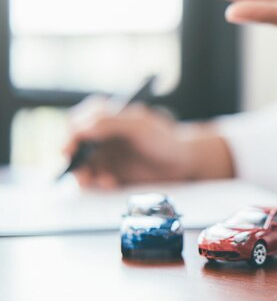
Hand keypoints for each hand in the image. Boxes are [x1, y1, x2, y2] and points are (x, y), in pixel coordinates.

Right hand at [63, 97, 233, 188]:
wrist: (184, 161)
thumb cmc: (164, 138)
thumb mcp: (139, 126)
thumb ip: (109, 123)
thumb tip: (80, 128)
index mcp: (106, 117)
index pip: (77, 124)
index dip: (70, 137)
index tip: (68, 151)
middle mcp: (102, 136)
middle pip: (75, 148)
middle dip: (74, 162)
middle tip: (82, 173)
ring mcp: (106, 156)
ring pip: (83, 166)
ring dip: (86, 175)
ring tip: (102, 180)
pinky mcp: (112, 173)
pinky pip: (96, 180)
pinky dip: (99, 183)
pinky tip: (111, 182)